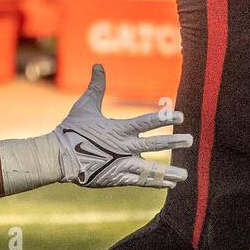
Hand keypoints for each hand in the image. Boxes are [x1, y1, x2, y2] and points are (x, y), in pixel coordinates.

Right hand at [53, 64, 191, 188]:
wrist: (59, 158)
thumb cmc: (72, 129)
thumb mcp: (85, 105)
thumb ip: (96, 86)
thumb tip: (98, 65)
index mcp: (117, 129)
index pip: (145, 122)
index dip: (163, 118)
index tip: (180, 116)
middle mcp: (122, 148)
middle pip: (152, 145)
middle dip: (172, 142)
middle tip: (190, 140)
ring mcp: (120, 164)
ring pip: (149, 169)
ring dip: (168, 171)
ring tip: (185, 174)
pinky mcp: (116, 177)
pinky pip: (140, 181)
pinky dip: (155, 182)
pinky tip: (169, 183)